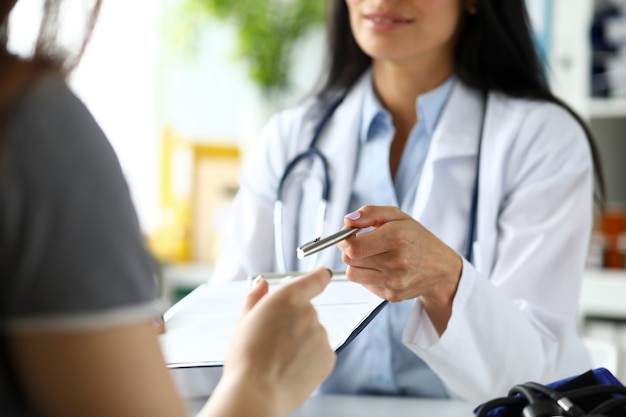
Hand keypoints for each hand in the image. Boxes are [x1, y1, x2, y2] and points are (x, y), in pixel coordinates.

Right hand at [205, 267, 335, 416]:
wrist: (257, 392)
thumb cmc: (246, 357)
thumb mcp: (244, 320)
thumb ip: (255, 297)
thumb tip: (262, 284)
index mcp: (289, 298)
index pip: (316, 278)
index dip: (318, 278)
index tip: (320, 278)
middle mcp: (309, 313)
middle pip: (307, 310)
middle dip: (294, 321)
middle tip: (274, 339)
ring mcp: (321, 336)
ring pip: (313, 333)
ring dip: (301, 341)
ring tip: (279, 358)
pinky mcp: (328, 357)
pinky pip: (319, 352)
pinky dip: (309, 358)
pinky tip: (291, 368)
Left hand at [338, 205, 461, 332]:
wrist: (442, 270)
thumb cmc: (417, 239)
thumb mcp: (398, 216)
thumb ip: (370, 213)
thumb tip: (347, 220)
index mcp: (398, 237)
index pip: (354, 246)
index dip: (344, 240)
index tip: (348, 235)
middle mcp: (397, 261)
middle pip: (349, 259)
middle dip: (349, 249)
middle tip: (360, 244)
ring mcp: (394, 282)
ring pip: (352, 274)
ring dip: (356, 264)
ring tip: (371, 256)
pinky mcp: (392, 296)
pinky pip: (364, 284)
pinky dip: (367, 275)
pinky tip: (381, 268)